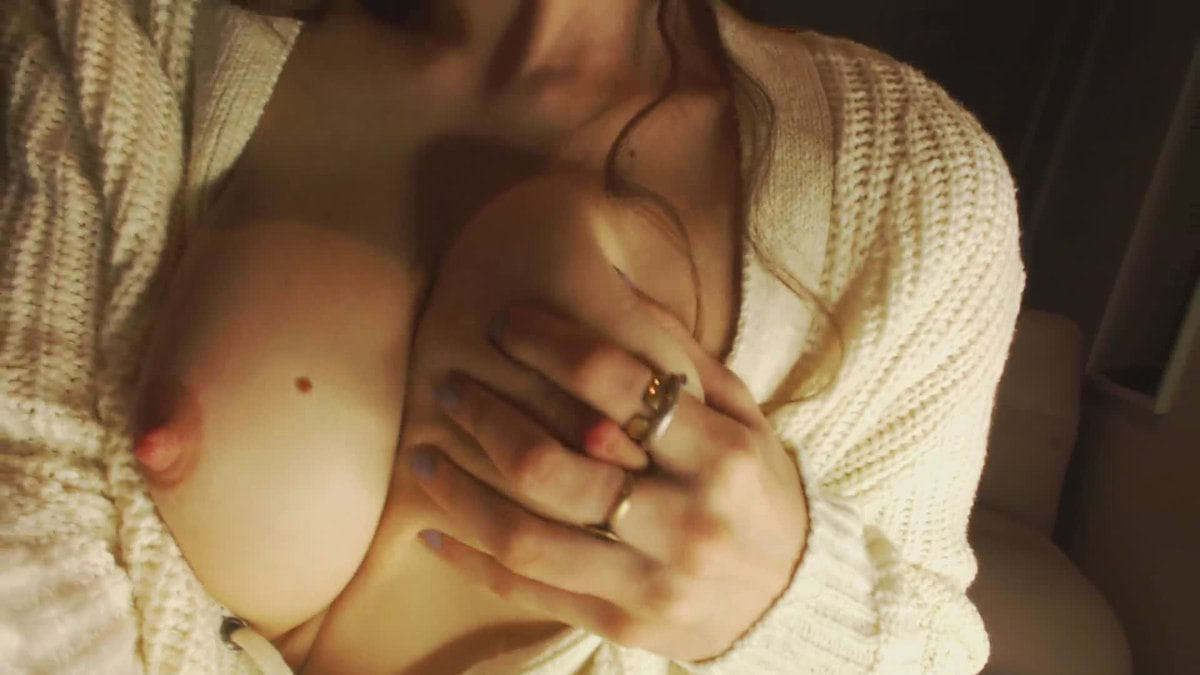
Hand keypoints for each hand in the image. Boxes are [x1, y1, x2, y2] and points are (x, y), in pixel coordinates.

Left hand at [407, 300, 808, 661]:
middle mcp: (687, 522)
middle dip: (488, 416)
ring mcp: (653, 581)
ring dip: (461, 491)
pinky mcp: (623, 624)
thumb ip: (685, 360)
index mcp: (723, 456)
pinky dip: (472, 561)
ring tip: (420, 452)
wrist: (790, 593)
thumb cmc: (755, 485)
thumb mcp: (743, 415)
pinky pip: (530, 592)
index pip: (619, 385)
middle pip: (559, 464)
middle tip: (448, 383)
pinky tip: (432, 528)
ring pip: (529, 537)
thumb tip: (615, 286)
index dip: (550, 343)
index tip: (504, 321)